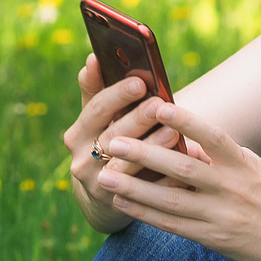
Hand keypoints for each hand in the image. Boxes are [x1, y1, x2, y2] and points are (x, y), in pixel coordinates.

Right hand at [63, 55, 203, 233]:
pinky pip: (142, 190)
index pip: (96, 108)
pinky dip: (161, 178)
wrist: (101, 195)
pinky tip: (180, 166)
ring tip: (172, 132)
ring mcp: (97, 183)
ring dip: (150, 147)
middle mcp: (82, 157)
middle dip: (137, 119)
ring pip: (125, 164)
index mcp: (79, 131)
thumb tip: (93, 57)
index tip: (141, 81)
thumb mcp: (98, 119)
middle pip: (112, 135)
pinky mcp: (115, 203)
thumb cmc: (108, 142)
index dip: (117, 95)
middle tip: (160, 103)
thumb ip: (97, 91)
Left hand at [95, 99, 260, 260]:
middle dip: (144, 154)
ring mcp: (221, 215)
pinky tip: (122, 202)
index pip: (213, 136)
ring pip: (170, 199)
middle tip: (113, 141)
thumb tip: (184, 140)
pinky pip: (172, 224)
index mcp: (244, 164)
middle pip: (182, 168)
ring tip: (105, 174)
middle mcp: (232, 188)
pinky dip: (145, 213)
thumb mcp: (255, 169)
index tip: (159, 106)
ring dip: (134, 186)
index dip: (187, 121)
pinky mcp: (213, 239)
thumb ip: (222, 156)